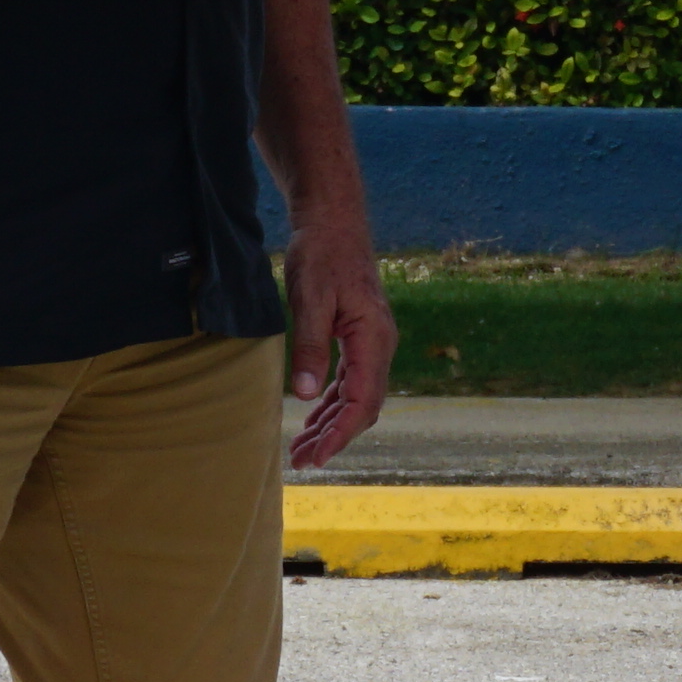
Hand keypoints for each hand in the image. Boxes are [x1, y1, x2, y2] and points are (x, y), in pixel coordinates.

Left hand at [281, 195, 394, 470]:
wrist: (334, 220)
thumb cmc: (323, 253)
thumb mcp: (310, 299)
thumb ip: (311, 347)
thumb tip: (306, 396)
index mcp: (374, 338)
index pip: (362, 402)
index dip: (340, 434)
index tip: (316, 457)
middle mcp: (380, 345)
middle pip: (363, 407)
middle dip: (334, 437)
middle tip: (301, 461)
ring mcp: (372, 342)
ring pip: (357, 397)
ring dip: (331, 424)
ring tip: (302, 447)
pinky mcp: (359, 336)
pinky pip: (351, 381)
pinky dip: (332, 403)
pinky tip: (313, 416)